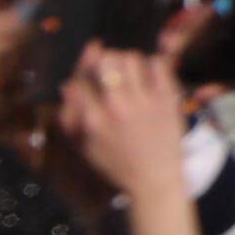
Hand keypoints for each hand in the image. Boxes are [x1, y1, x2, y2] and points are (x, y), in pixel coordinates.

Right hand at [58, 46, 196, 205]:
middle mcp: (117, 107)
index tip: (88, 69)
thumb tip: (66, 85)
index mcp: (93, 120)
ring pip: (131, 58)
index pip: (80, 80)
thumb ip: (71, 117)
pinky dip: (152, 64)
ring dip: (127, 60)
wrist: (155, 176)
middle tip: (108, 65)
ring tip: (128, 70)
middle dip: (104, 59)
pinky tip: (148, 75)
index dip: (82, 70)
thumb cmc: (116, 163)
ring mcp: (145, 100)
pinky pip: (159, 64)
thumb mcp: (84, 146)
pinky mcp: (168, 97)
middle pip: (106, 61)